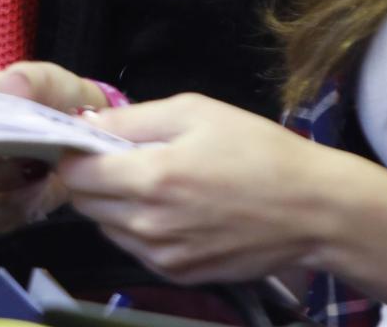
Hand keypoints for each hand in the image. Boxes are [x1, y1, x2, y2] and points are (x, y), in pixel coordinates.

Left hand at [58, 94, 328, 284]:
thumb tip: (87, 123)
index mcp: (151, 178)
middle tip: (118, 155)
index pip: (74, 173)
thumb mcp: (196, 112)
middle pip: (83, 202)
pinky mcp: (178, 274)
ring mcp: (162, 255)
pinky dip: (137, 226)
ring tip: (151, 179)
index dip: (73, 152)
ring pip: (105, 226)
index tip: (86, 139)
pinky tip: (169, 206)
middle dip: (89, 176)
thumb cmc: (259, 152)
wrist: (312, 211)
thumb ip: (133, 119)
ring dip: (112, 202)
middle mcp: (149, 224)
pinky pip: (133, 247)